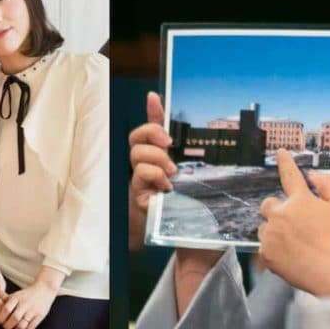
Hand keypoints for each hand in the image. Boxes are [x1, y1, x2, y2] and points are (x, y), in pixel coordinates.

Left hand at [0, 280, 57, 328]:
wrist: (45, 288)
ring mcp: (33, 310)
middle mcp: (25, 304)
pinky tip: (22, 328)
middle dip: (7, 326)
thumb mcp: (15, 295)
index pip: (6, 309)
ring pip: (22, 325)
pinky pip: (31, 327)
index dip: (0, 318)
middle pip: (14, 318)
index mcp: (17, 298)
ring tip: (13, 328)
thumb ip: (5, 302)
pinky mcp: (40, 315)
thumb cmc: (27, 294)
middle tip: (5, 326)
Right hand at [128, 92, 178, 250]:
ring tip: (171, 171)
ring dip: (156, 159)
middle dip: (152, 134)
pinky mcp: (139, 194)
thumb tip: (193, 133)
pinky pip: (140, 177)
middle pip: (136, 138)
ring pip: (137, 155)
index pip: (149, 126)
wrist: (176, 232)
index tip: (154, 96)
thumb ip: (189, 155)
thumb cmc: (182, 199)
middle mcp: (144, 163)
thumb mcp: (191, 174)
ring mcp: (139, 178)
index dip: (151, 110)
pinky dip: (154, 177)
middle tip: (169, 144)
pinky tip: (166, 186)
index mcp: (158, 154)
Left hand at [255, 149, 329, 297]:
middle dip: (278, 210)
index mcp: (301, 200)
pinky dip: (274, 250)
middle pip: (268, 204)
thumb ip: (328, 185)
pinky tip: (292, 256)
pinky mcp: (267, 256)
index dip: (285, 162)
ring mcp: (272, 236)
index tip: (280, 152)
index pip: (290, 175)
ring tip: (297, 244)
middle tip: (296, 223)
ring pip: (265, 228)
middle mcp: (281, 215)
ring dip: (275, 231)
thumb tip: (312, 175)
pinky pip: (264, 247)